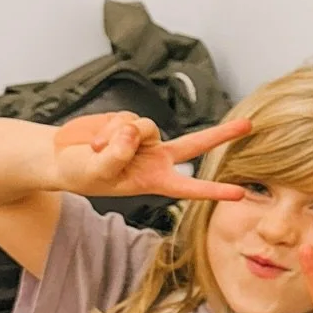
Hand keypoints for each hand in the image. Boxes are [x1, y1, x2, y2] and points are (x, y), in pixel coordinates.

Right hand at [52, 112, 250, 201]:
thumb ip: (116, 155)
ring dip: (119, 136)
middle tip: (249, 125)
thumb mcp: (97, 172)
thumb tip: (134, 131)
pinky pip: (128, 118)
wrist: (62, 157)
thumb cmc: (82, 173)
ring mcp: (145, 138)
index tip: (239, 194)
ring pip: (147, 127)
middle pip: (196, 144)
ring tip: (98, 149)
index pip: (189, 185)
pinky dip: (108, 127)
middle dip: (222, 134)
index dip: (213, 190)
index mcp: (155, 180)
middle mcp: (157, 158)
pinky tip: (97, 138)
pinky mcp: (132, 121)